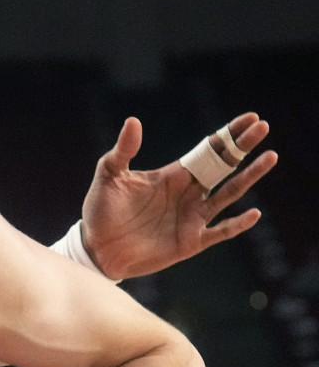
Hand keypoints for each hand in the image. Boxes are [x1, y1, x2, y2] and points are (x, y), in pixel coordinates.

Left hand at [81, 112, 276, 278]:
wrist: (96, 248)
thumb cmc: (101, 211)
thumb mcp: (109, 176)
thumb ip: (123, 151)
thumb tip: (132, 121)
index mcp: (173, 175)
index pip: (207, 150)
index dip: (228, 134)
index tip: (251, 119)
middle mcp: (188, 193)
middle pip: (223, 166)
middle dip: (242, 147)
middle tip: (263, 127)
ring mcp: (192, 217)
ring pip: (229, 194)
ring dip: (249, 176)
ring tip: (270, 157)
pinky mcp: (190, 241)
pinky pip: (220, 232)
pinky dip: (236, 224)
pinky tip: (253, 214)